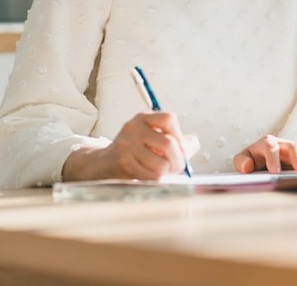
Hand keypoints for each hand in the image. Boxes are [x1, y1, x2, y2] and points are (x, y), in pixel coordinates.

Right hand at [62, 112, 198, 181]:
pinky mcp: (123, 162)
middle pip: (169, 144)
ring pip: (162, 163)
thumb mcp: (153, 140)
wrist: (103, 165)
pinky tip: (148, 175)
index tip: (179, 148)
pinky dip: (155, 179)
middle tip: (176, 167)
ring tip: (160, 172)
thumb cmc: (135, 153)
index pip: (169, 119)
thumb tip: (193, 144)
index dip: (179, 135)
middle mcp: (134, 127)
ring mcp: (127, 144)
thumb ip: (176, 141)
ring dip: (166, 172)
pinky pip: (151, 175)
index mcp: (143, 118)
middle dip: (178, 160)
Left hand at [233, 135, 296, 173]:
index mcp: (268, 143)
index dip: (272, 158)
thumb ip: (242, 161)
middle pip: (293, 148)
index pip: (270, 147)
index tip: (274, 172)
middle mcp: (285, 145)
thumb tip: (248, 167)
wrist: (260, 161)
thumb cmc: (253, 160)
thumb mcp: (244, 159)